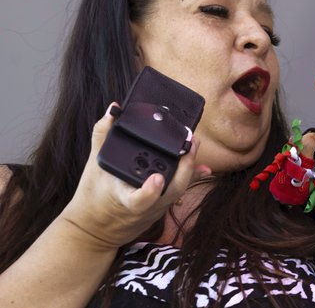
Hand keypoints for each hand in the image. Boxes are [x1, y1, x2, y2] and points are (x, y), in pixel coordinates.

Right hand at [60, 102, 200, 249]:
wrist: (95, 229)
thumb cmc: (93, 196)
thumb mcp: (94, 165)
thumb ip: (103, 135)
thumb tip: (113, 109)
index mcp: (123, 199)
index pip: (139, 200)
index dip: (149, 192)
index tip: (157, 179)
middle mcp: (143, 207)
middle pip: (170, 192)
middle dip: (185, 168)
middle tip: (191, 142)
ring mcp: (155, 210)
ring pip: (178, 191)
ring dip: (189, 168)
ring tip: (193, 144)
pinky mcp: (161, 209)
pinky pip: (178, 191)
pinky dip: (188, 175)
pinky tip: (198, 162)